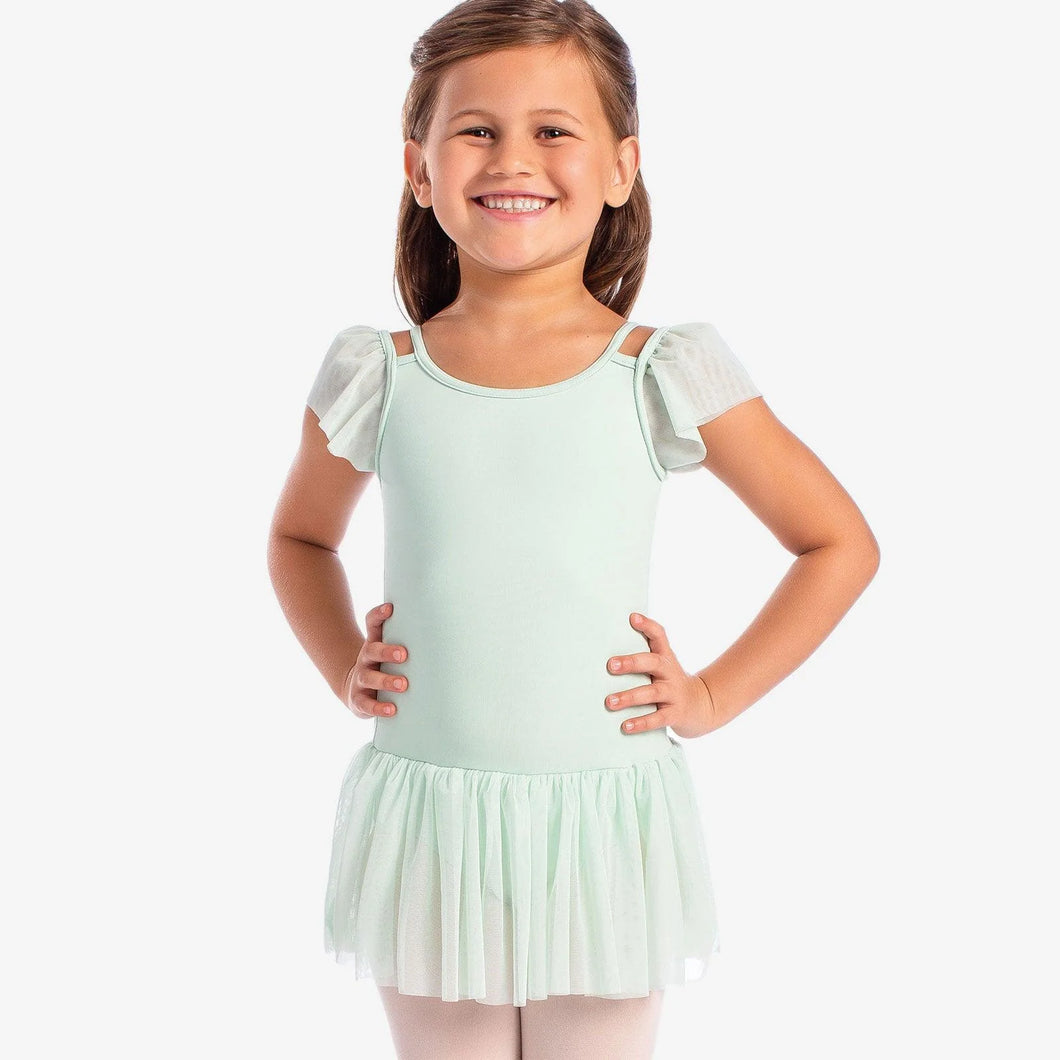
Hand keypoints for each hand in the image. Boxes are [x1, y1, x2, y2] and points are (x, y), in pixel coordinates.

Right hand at [343, 601, 407, 719]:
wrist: (356, 692)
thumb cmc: (383, 668)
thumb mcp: (390, 653)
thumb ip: (409, 642)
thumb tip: (445, 632)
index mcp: (374, 644)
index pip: (372, 624)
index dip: (379, 615)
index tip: (391, 608)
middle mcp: (365, 660)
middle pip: (371, 650)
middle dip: (387, 652)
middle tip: (404, 654)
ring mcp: (360, 680)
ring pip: (369, 678)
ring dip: (386, 680)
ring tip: (403, 684)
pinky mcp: (358, 700)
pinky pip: (367, 704)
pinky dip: (379, 708)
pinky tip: (392, 709)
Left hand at [605, 612, 719, 739]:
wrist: (701, 706)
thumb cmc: (669, 682)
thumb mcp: (662, 664)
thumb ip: (642, 654)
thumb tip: (610, 642)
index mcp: (665, 658)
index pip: (659, 636)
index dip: (647, 626)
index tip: (632, 618)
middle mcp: (670, 672)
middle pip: (653, 663)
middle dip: (631, 663)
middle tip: (610, 665)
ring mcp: (674, 694)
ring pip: (652, 693)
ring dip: (629, 697)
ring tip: (609, 701)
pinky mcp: (675, 714)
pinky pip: (657, 719)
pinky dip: (640, 722)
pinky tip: (625, 726)